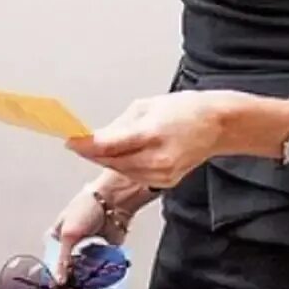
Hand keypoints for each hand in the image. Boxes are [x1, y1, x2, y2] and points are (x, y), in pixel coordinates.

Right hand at [48, 173, 148, 288]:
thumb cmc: (87, 207)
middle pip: (67, 275)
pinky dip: (98, 280)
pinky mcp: (102, 255)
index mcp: (56, 240)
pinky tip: (97, 285)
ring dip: (85, 288)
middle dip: (72, 288)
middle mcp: (70, 248)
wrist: (113, 201)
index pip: (52, 267)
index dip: (56, 281)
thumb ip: (62, 260)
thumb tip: (59, 280)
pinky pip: (99, 273)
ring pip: (83, 277)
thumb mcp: (68, 234)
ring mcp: (86, 252)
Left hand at [66, 92, 226, 189]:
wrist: (218, 125)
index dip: (85, 145)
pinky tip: (121, 156)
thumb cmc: (186, 109)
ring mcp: (162, 174)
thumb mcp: (146, 106)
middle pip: (111, 162)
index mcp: (152, 134)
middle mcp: (157, 158)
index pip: (108, 145)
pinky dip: (124, 166)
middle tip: (77, 143)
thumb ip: (119, 125)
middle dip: (92, 153)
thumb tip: (96, 137)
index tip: (70, 141)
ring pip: (121, 171)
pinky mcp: (165, 182)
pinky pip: (135, 175)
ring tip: (98, 147)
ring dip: (106, 160)